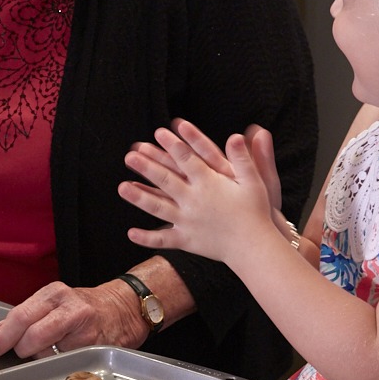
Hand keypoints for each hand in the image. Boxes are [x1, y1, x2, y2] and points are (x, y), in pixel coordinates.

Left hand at [0, 277, 146, 358]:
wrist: (124, 309)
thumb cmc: (86, 307)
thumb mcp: (54, 301)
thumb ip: (26, 314)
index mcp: (55, 294)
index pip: (22, 316)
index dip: (5, 335)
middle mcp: (70, 309)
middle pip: (33, 336)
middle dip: (21, 349)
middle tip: (21, 351)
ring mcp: (85, 331)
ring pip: (48, 354)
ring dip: (41, 358)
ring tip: (50, 349)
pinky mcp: (95, 349)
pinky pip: (66, 363)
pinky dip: (58, 363)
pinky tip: (63, 354)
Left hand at [120, 119, 274, 265]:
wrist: (255, 247)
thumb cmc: (256, 212)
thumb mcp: (255, 181)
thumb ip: (244, 157)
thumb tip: (238, 135)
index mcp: (210, 184)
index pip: (188, 160)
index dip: (173, 145)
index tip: (159, 133)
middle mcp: (195, 201)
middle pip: (166, 180)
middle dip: (147, 167)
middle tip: (129, 155)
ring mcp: (188, 222)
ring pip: (159, 208)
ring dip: (139, 197)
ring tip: (122, 187)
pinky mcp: (187, 240)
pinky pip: (164, 240)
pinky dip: (147, 238)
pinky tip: (130, 233)